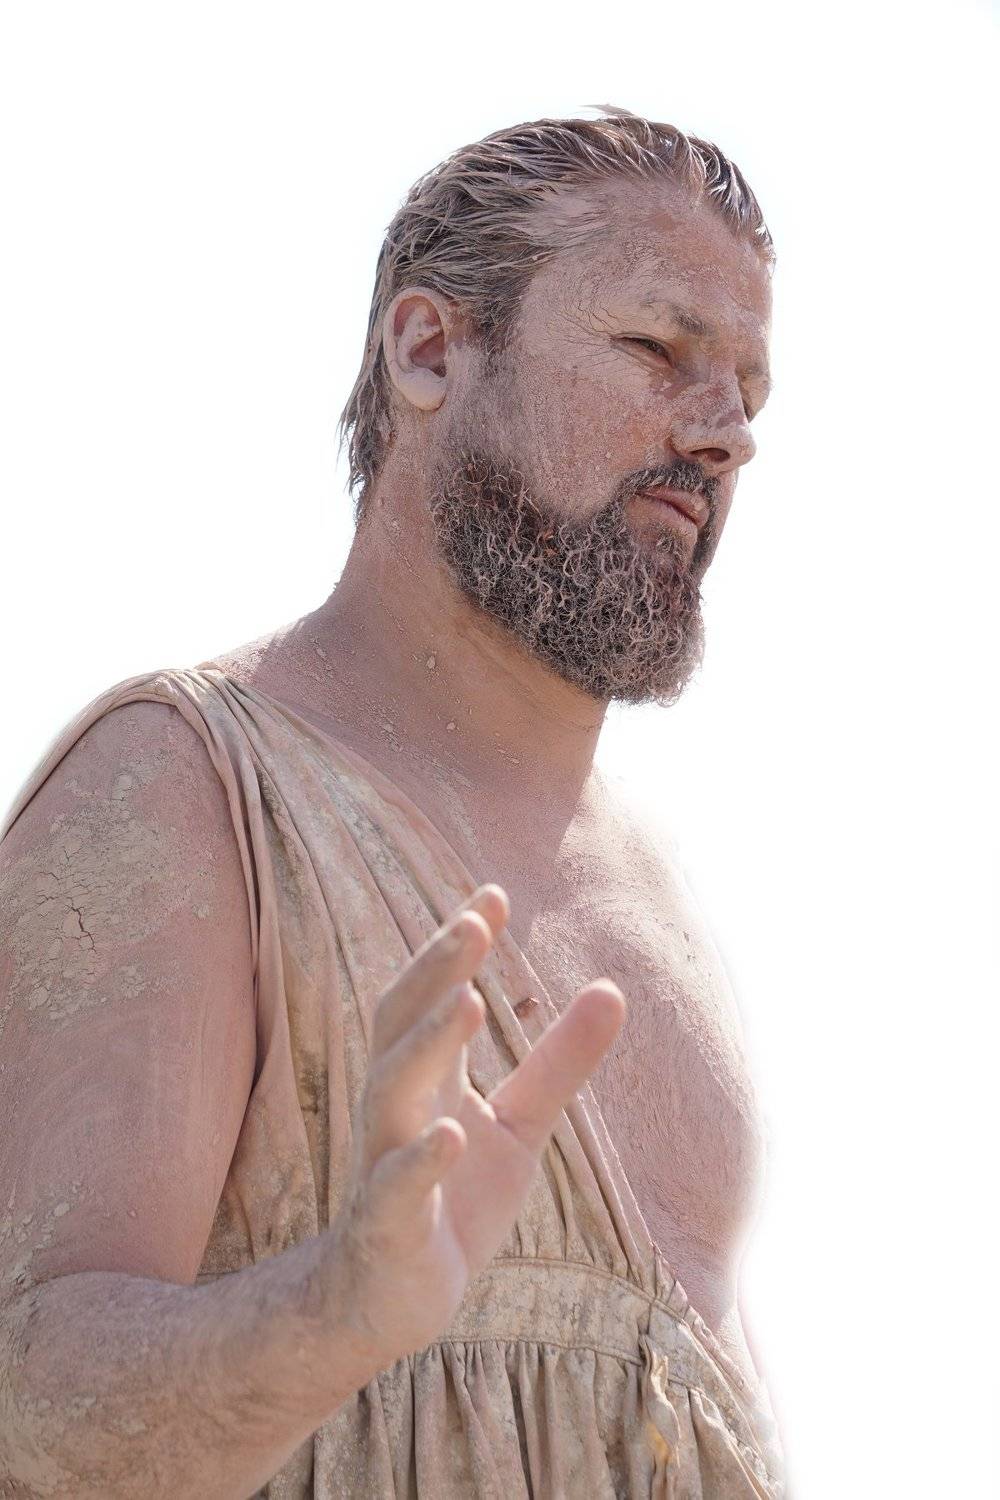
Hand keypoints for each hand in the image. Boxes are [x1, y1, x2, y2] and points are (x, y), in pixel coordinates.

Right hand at [321, 882, 625, 1375]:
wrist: (390, 1299)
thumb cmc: (452, 1197)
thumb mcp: (519, 1125)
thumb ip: (560, 1062)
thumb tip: (613, 989)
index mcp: (427, 1076)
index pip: (434, 994)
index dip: (458, 946)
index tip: (493, 893)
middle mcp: (397, 1106)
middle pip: (400, 1022)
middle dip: (434, 971)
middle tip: (472, 923)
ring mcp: (385, 1162)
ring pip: (390, 1091)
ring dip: (426, 1045)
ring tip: (469, 1004)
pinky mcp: (388, 1227)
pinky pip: (395, 1189)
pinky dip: (418, 1160)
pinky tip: (449, 1132)